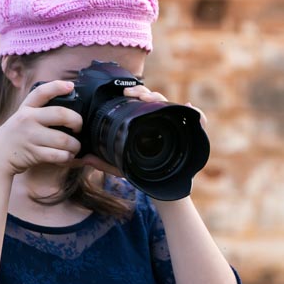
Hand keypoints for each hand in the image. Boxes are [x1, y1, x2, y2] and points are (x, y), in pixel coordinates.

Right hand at [0, 80, 83, 176]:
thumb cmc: (18, 134)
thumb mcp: (24, 117)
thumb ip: (42, 111)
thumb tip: (69, 106)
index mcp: (27, 108)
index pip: (42, 92)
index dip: (57, 86)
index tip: (70, 86)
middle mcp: (28, 119)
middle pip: (61, 114)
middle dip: (77, 121)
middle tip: (78, 128)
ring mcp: (30, 136)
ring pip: (64, 139)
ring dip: (75, 145)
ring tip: (75, 147)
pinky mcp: (34, 153)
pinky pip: (59, 155)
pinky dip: (68, 157)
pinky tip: (67, 156)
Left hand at [67, 84, 207, 176]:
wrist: (162, 191)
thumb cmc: (144, 175)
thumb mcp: (121, 167)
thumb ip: (103, 162)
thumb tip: (84, 158)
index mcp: (147, 123)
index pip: (143, 101)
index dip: (136, 92)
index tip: (125, 92)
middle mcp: (162, 122)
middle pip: (157, 99)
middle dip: (146, 92)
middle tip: (134, 94)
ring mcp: (176, 128)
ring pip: (173, 106)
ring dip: (163, 99)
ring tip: (152, 99)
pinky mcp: (189, 137)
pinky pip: (198, 122)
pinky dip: (199, 116)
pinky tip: (192, 108)